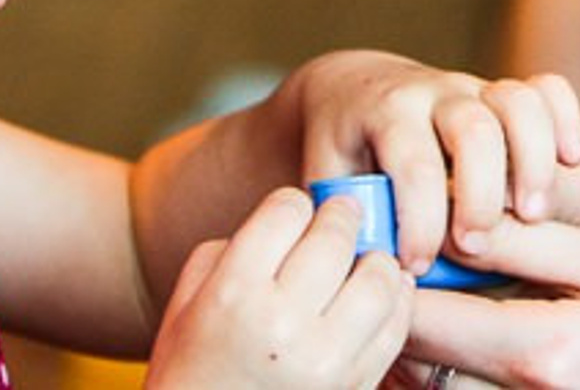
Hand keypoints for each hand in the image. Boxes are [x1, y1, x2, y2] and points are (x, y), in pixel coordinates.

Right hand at [144, 188, 412, 389]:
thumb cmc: (189, 378)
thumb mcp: (184, 309)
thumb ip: (231, 250)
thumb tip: (291, 218)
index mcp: (232, 296)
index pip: (287, 209)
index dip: (293, 207)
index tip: (293, 219)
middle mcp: (282, 326)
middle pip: (338, 234)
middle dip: (340, 219)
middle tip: (338, 224)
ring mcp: (325, 363)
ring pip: (380, 275)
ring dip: (373, 261)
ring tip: (359, 265)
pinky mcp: (355, 388)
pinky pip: (395, 325)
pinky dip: (394, 302)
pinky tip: (373, 300)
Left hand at [287, 51, 579, 273]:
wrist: (355, 88)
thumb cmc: (341, 154)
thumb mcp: (331, 183)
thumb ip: (354, 219)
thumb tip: (375, 276)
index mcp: (385, 114)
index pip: (413, 163)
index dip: (420, 220)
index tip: (416, 265)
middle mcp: (435, 93)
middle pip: (473, 128)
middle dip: (482, 192)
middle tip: (475, 243)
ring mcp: (476, 88)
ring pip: (518, 102)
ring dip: (533, 160)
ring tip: (533, 215)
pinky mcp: (505, 92)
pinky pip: (548, 87)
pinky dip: (565, 119)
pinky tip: (569, 163)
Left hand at [405, 216, 579, 388]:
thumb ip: (533, 247)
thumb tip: (460, 222)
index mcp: (539, 351)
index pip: (422, 319)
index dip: (394, 271)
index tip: (394, 230)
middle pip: (422, 353)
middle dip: (408, 299)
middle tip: (418, 245)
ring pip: (446, 373)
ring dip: (438, 324)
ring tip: (455, 275)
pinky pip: (480, 388)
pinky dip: (469, 352)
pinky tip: (492, 313)